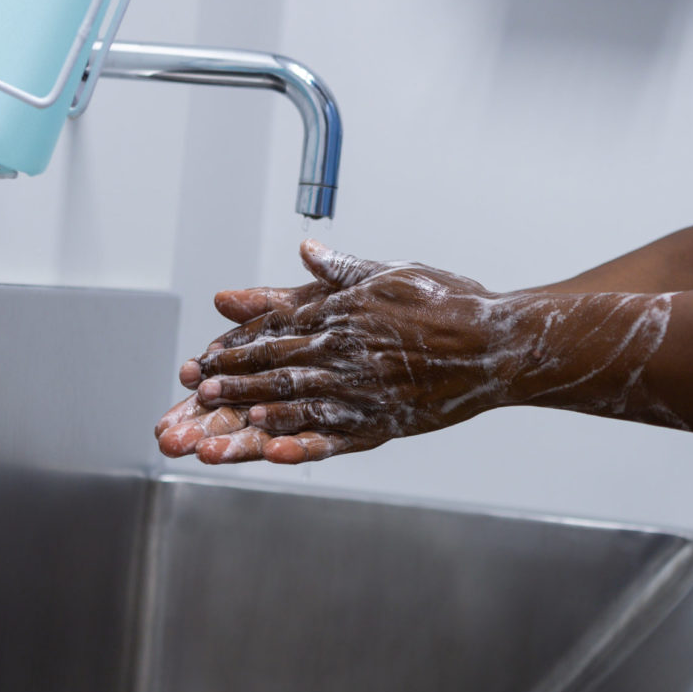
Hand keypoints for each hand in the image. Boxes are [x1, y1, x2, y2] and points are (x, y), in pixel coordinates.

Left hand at [170, 241, 520, 463]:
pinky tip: (269, 441)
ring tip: (216, 414)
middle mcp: (346, 348)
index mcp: (344, 312)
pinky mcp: (383, 418)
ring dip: (251, 405)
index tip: (209, 353)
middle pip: (276, 364)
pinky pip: (331, 429)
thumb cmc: (450, 302)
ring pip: (294, 397)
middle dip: (232, 377)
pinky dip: (297, 435)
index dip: (238, 343)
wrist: (496, 341)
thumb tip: (307, 249)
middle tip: (196, 387)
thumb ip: (344, 268)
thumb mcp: (393, 272)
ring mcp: (362, 386)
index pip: (278, 328)